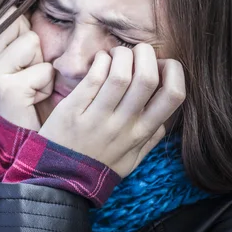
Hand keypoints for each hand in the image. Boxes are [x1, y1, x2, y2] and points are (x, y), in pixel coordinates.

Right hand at [0, 7, 53, 130]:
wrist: (21, 144)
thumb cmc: (27, 102)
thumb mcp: (20, 66)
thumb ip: (19, 38)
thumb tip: (28, 2)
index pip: (12, 18)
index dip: (29, 38)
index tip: (25, 65)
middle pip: (26, 29)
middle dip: (37, 54)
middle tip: (30, 82)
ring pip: (34, 44)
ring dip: (43, 70)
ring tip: (33, 91)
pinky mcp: (8, 89)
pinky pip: (43, 70)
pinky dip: (46, 87)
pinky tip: (34, 102)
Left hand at [39, 44, 185, 177]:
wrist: (58, 179)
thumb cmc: (96, 167)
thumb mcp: (131, 160)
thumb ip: (150, 140)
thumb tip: (165, 119)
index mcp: (141, 134)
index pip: (173, 96)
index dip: (174, 71)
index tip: (162, 65)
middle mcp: (123, 125)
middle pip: (147, 78)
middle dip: (146, 54)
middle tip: (138, 51)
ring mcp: (98, 118)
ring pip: (120, 74)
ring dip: (121, 55)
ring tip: (116, 54)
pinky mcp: (73, 110)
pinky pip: (92, 78)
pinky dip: (100, 61)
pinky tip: (100, 60)